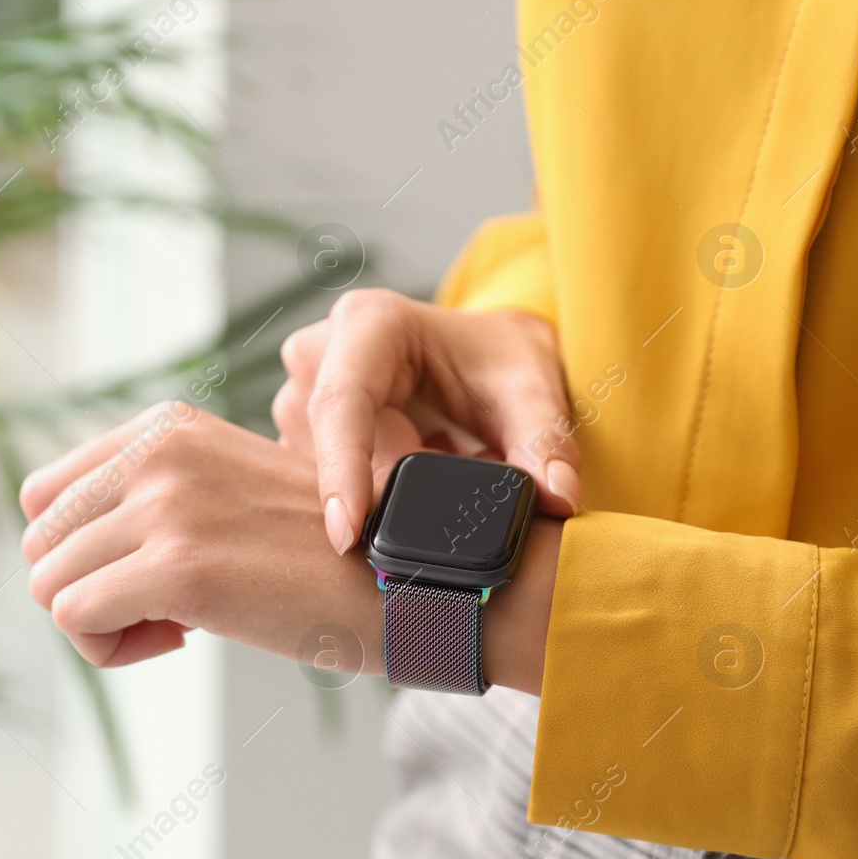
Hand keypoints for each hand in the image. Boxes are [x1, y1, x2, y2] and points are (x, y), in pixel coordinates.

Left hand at [20, 403, 383, 670]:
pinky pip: (76, 619)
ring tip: (176, 622)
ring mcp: (166, 506)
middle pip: (39, 541)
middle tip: (160, 605)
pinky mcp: (179, 569)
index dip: (82, 550)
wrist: (407, 580)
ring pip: (49, 585)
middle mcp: (157, 451)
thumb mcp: (223, 492)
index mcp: (163, 427)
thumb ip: (150, 499)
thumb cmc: (319, 555)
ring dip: (102, 623)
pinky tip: (183, 637)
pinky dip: (113, 648)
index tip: (151, 569)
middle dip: (86, 587)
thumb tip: (57, 558)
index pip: (44, 495)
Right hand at [272, 289, 581, 553]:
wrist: (481, 353)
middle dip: (394, 483)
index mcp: (368, 323)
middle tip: (462, 467)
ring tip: (447, 453)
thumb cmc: (498, 358)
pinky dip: (374, 491)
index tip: (347, 534)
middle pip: (336, 447)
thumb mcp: (532, 387)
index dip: (341, 471)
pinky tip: (419, 461)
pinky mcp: (299, 434)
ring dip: (388, 486)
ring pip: (324, 471)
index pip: (341, 404)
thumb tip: (557, 498)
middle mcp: (318, 354)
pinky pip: (323, 480)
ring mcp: (299, 396)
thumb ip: (545, 440)